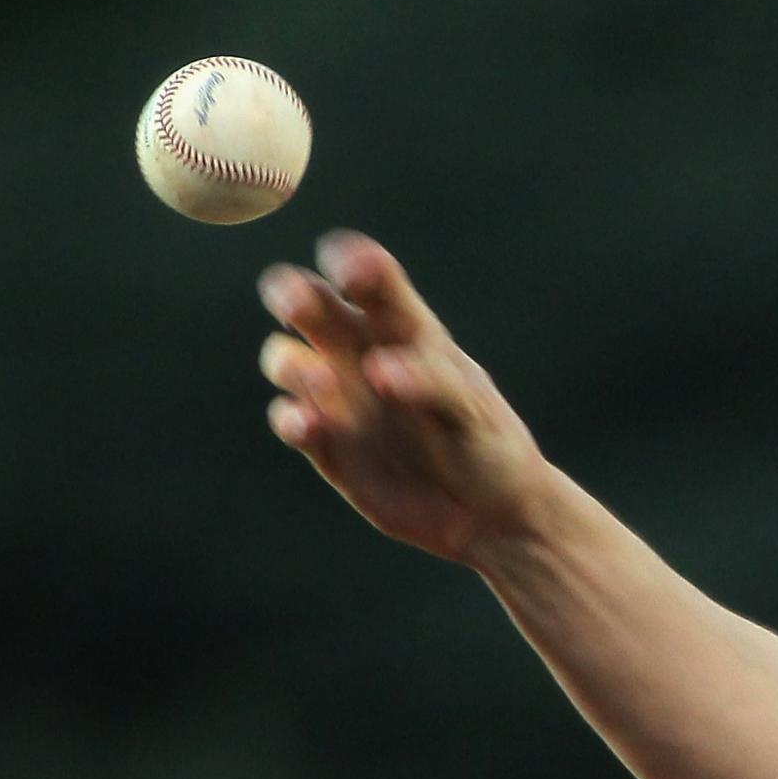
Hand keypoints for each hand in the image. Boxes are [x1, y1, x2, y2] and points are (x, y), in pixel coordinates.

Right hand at [257, 231, 554, 565]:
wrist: (491, 516)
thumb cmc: (491, 448)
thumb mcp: (474, 410)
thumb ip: (432, 382)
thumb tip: (376, 370)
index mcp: (406, 330)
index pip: (371, 279)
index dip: (351, 262)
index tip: (352, 270)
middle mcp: (362, 353)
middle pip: (309, 303)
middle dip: (292, 293)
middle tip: (294, 303)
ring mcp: (338, 397)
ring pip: (287, 359)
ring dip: (291, 365)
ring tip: (326, 385)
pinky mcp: (326, 444)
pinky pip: (291, 420)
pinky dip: (291, 419)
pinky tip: (308, 426)